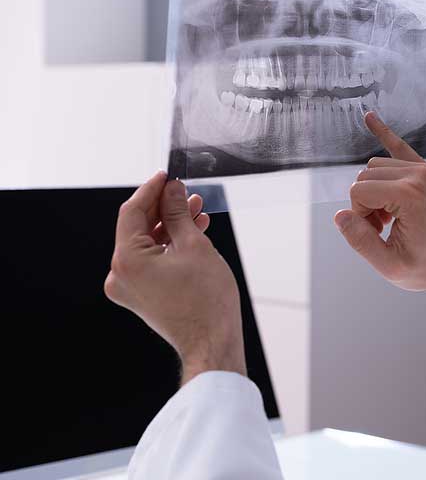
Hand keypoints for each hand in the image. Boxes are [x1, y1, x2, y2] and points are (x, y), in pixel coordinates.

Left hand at [105, 172, 246, 385]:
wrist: (212, 341)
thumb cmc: (207, 300)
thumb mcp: (195, 245)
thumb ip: (178, 213)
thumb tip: (172, 190)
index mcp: (127, 260)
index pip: (132, 212)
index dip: (151, 190)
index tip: (167, 175)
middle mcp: (120, 275)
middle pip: (138, 227)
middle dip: (165, 208)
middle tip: (187, 192)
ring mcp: (129, 287)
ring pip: (147, 243)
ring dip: (170, 226)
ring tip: (197, 211)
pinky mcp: (141, 295)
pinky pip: (151, 260)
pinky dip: (169, 246)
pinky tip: (191, 234)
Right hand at [334, 112, 425, 330]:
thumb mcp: (389, 265)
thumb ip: (360, 240)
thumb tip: (340, 215)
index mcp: (409, 197)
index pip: (358, 191)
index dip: (359, 216)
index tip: (377, 233)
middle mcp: (418, 176)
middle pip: (365, 175)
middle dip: (364, 203)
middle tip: (382, 228)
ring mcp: (424, 171)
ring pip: (375, 167)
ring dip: (373, 191)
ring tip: (388, 218)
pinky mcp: (425, 172)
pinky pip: (399, 147)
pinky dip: (384, 133)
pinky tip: (369, 117)